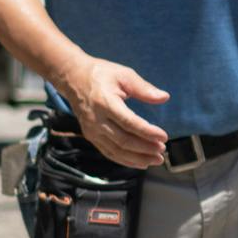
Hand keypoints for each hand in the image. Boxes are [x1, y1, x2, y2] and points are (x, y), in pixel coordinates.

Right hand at [55, 55, 169, 168]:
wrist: (73, 78)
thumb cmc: (102, 74)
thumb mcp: (124, 75)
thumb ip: (144, 88)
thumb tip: (164, 97)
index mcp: (105, 102)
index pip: (129, 122)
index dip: (147, 132)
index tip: (164, 137)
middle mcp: (96, 119)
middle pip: (124, 140)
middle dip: (145, 148)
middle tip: (163, 150)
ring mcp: (92, 130)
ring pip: (117, 151)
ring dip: (138, 158)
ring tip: (156, 159)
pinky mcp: (90, 136)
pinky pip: (109, 152)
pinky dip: (126, 160)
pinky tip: (141, 162)